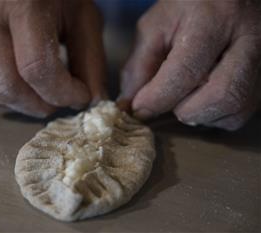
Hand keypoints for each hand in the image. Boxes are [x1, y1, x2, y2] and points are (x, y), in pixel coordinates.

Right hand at [0, 0, 105, 117]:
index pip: (36, 67)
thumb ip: (91, 61)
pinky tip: (25, 84)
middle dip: (42, 106)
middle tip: (62, 101)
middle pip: (8, 88)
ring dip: (23, 106)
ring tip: (44, 95)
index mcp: (21, 5)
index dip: (63, 92)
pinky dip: (8, 98)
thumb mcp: (83, 19)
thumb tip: (93, 101)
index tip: (80, 97)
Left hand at [119, 0, 260, 129]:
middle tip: (168, 104)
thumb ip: (140, 64)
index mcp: (213, 18)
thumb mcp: (156, 26)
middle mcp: (249, 37)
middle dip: (186, 111)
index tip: (140, 109)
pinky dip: (216, 116)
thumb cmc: (187, 9)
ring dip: (202, 115)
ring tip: (186, 98)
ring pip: (236, 108)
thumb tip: (131, 104)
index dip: (158, 97)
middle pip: (223, 95)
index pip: (187, 70)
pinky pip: (242, 112)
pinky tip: (203, 98)